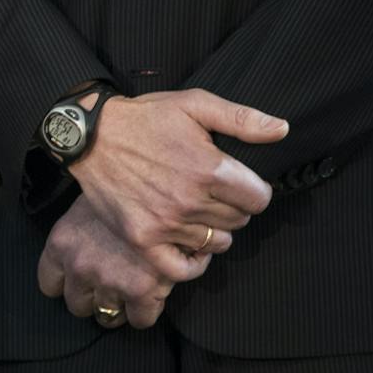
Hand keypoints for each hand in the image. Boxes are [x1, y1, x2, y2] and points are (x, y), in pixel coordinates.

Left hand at [38, 194, 210, 327]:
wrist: (162, 185)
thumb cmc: (126, 186)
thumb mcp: (91, 203)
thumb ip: (83, 232)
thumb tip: (91, 244)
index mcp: (62, 244)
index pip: (49, 284)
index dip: (65, 285)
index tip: (77, 283)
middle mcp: (79, 266)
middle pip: (76, 304)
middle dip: (92, 298)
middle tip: (109, 286)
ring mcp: (109, 282)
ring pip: (105, 316)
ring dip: (117, 307)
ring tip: (130, 293)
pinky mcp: (142, 292)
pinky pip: (139, 320)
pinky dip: (145, 312)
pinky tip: (153, 297)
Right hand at [68, 89, 286, 277]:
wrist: (90, 136)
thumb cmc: (145, 117)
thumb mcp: (194, 104)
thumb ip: (242, 118)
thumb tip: (282, 130)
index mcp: (209, 168)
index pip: (259, 199)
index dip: (254, 190)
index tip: (239, 184)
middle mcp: (190, 200)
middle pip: (239, 221)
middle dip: (233, 208)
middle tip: (214, 195)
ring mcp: (165, 223)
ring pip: (216, 242)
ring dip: (213, 230)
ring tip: (197, 213)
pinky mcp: (142, 239)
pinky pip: (181, 268)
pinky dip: (193, 262)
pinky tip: (190, 245)